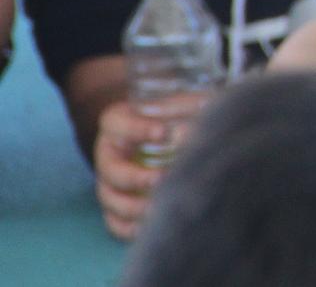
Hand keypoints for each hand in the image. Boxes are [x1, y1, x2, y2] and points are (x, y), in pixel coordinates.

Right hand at [93, 93, 207, 240]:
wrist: (174, 136)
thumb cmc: (179, 114)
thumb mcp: (183, 103)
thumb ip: (189, 109)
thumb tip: (190, 134)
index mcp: (117, 123)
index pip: (116, 123)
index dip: (137, 129)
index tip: (164, 132)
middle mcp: (109, 153)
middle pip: (110, 169)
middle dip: (134, 177)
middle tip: (161, 178)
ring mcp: (109, 182)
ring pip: (110, 200)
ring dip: (133, 207)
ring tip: (159, 208)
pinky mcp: (116, 206)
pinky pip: (115, 223)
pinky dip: (131, 228)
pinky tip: (153, 226)